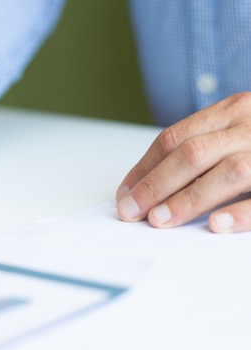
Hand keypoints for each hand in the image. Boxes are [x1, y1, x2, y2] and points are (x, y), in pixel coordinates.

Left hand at [116, 92, 250, 232]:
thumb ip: (202, 149)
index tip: (124, 195)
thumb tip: (145, 187)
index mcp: (233, 110)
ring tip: (160, 222)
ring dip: (189, 199)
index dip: (144, 168)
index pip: (174, 138)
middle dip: (155, 185)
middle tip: (131, 213)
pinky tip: (216, 225)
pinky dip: (243, 212)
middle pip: (192, 152)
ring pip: (229, 171)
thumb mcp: (237, 130)